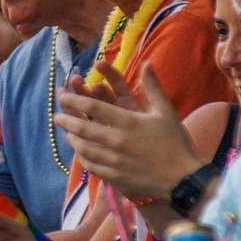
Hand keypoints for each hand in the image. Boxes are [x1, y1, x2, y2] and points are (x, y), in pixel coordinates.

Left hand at [55, 65, 198, 200]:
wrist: (183, 177)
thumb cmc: (176, 141)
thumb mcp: (165, 111)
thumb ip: (152, 87)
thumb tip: (146, 63)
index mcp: (128, 122)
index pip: (92, 107)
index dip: (74, 101)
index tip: (64, 96)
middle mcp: (117, 140)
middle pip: (81, 128)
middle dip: (65, 120)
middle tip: (57, 116)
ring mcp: (114, 160)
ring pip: (82, 147)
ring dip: (71, 138)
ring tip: (66, 133)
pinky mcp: (114, 176)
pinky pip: (90, 165)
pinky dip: (81, 156)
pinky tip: (80, 151)